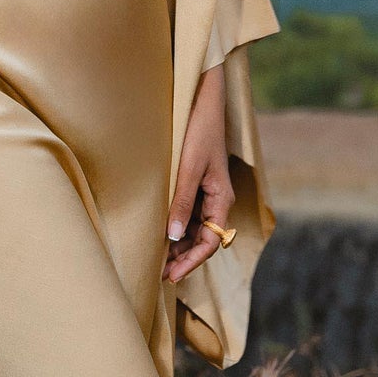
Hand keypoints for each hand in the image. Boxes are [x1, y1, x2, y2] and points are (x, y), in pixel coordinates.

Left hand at [162, 63, 233, 284]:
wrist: (200, 100)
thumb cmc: (198, 131)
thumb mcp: (188, 168)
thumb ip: (182, 202)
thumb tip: (174, 237)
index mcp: (221, 199)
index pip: (211, 242)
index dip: (191, 262)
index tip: (171, 275)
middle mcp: (215, 200)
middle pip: (202, 239)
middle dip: (183, 258)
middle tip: (159, 274)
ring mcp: (204, 193)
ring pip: (193, 229)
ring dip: (177, 245)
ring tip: (156, 259)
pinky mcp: (193, 183)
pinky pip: (185, 213)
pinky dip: (174, 227)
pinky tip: (157, 233)